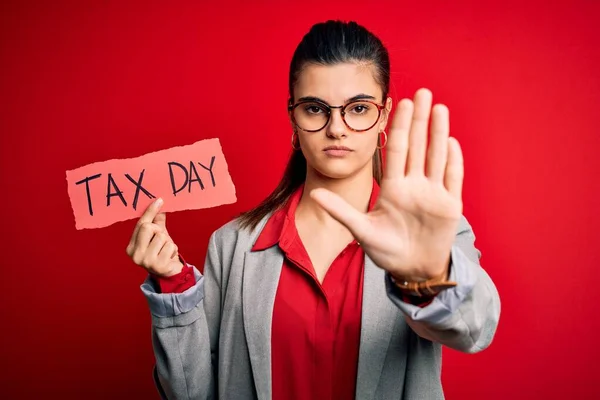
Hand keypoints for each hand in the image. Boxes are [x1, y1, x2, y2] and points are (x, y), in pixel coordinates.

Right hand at [126, 198, 183, 276]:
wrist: (169, 273)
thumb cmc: (161, 252)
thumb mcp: (157, 236)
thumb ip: (156, 222)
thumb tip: (160, 204)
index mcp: (131, 247)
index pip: (141, 224)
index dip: (150, 211)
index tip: (160, 200)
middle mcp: (135, 255)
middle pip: (148, 228)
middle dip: (159, 230)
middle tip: (161, 239)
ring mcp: (146, 262)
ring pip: (161, 237)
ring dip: (167, 242)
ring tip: (165, 250)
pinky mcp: (159, 266)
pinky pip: (170, 246)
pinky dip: (173, 249)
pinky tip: (169, 256)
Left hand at [310, 88, 462, 279]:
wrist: (411, 269)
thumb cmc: (386, 250)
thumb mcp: (361, 230)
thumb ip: (341, 211)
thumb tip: (314, 196)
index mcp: (393, 187)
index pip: (395, 150)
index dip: (397, 127)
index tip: (398, 103)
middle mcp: (414, 185)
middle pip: (417, 146)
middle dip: (420, 120)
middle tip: (423, 92)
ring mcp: (433, 193)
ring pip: (436, 156)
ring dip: (438, 133)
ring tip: (439, 108)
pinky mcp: (449, 206)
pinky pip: (452, 179)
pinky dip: (452, 161)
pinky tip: (450, 140)